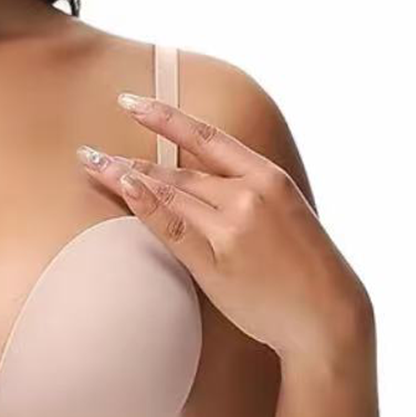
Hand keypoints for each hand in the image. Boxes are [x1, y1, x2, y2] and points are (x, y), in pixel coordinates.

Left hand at [77, 92, 371, 364]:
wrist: (327, 312)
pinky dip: (146, 207)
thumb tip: (205, 192)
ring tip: (90, 167)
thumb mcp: (284, 215)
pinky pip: (173, 228)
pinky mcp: (217, 260)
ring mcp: (231, 226)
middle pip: (178, 167)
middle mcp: (248, 193)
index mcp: (267, 176)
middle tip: (89, 150)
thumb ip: (246, 196)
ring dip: (125, 178)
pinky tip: (123, 189)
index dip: (165, 117)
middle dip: (130, 156)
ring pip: (170, 192)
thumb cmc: (304, 270)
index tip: (131, 103)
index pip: (207, 137)